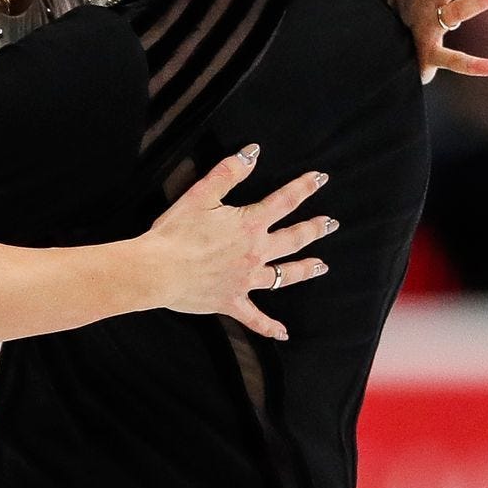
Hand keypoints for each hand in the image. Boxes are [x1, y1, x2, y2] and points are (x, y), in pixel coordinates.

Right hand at [140, 148, 337, 340]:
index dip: (303, 188)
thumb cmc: (175, 233)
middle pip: (293, 240)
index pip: (284, 202)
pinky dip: (268, 326)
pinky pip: (254, 318)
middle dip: (314, 229)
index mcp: (249, 225)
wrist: (157, 271)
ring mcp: (245, 280)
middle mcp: (254, 253)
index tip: (320, 179)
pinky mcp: (230, 301)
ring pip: (283, 276)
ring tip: (321, 266)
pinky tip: (283, 333)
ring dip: (305, 270)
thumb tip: (252, 153)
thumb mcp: (200, 195)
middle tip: (330, 223)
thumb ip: (228, 173)